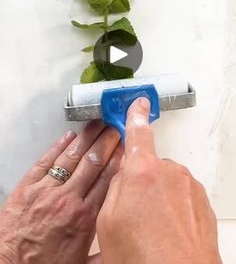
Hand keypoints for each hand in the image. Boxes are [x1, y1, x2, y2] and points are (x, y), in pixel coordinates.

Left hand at [0, 120, 121, 263]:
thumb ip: (106, 252)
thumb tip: (123, 242)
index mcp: (84, 217)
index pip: (107, 178)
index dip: (118, 158)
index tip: (125, 147)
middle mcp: (67, 199)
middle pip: (93, 162)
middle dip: (106, 142)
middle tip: (115, 127)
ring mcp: (46, 190)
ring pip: (71, 157)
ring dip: (86, 138)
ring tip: (96, 125)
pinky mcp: (27, 187)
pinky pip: (46, 161)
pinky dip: (57, 146)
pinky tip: (68, 137)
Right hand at [97, 98, 221, 263]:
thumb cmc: (143, 258)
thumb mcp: (107, 221)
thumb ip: (115, 187)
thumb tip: (124, 175)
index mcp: (141, 172)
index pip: (138, 132)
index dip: (136, 115)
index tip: (139, 103)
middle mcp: (169, 173)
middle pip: (148, 166)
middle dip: (140, 181)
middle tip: (133, 212)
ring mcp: (189, 187)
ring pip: (165, 183)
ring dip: (158, 198)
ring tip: (152, 230)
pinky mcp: (202, 202)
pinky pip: (182, 197)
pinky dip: (174, 209)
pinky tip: (167, 233)